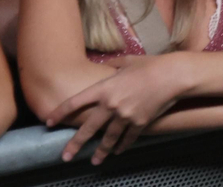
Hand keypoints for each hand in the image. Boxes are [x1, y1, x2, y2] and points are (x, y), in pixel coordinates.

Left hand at [45, 55, 188, 163]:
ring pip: (108, 139)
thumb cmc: (150, 65)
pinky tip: (117, 152)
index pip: (75, 102)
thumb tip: (105, 64)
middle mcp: (111, 104)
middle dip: (75, 144)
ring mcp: (125, 116)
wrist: (172, 76)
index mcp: (104, 88)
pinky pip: (128, 138)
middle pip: (88, 128)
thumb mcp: (127, 61)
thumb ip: (112, 64)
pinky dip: (122, 146)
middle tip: (66, 156)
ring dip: (101, 152)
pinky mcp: (140, 123)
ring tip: (94, 161)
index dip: (60, 112)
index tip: (49, 121)